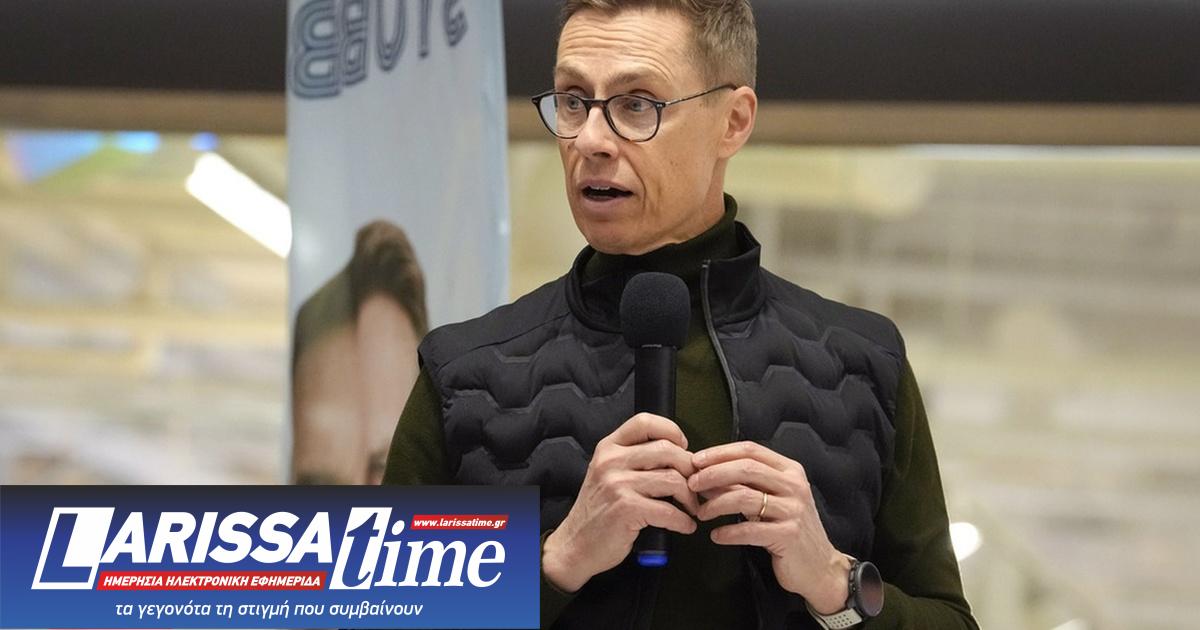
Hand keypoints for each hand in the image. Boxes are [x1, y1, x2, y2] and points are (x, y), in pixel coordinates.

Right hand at [542, 413, 699, 592]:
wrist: (575, 544)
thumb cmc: (599, 510)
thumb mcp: (607, 474)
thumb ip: (634, 459)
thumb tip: (679, 455)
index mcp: (608, 447)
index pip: (645, 422)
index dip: (672, 431)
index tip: (683, 449)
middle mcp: (611, 460)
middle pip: (668, 450)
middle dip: (690, 470)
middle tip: (696, 486)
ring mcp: (617, 484)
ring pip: (673, 479)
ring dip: (690, 498)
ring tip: (692, 508)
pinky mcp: (626, 509)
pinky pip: (669, 511)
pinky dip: (684, 521)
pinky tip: (685, 526)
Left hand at [689, 441, 850, 613]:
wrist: (820, 566)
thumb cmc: (789, 528)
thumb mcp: (772, 499)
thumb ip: (745, 484)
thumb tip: (705, 474)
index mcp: (790, 470)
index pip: (751, 450)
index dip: (720, 452)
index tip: (696, 461)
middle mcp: (794, 485)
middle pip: (746, 469)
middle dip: (713, 474)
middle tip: (691, 484)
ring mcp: (793, 510)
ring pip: (744, 497)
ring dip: (716, 504)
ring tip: (701, 513)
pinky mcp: (788, 535)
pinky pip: (749, 530)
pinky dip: (728, 532)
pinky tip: (716, 536)